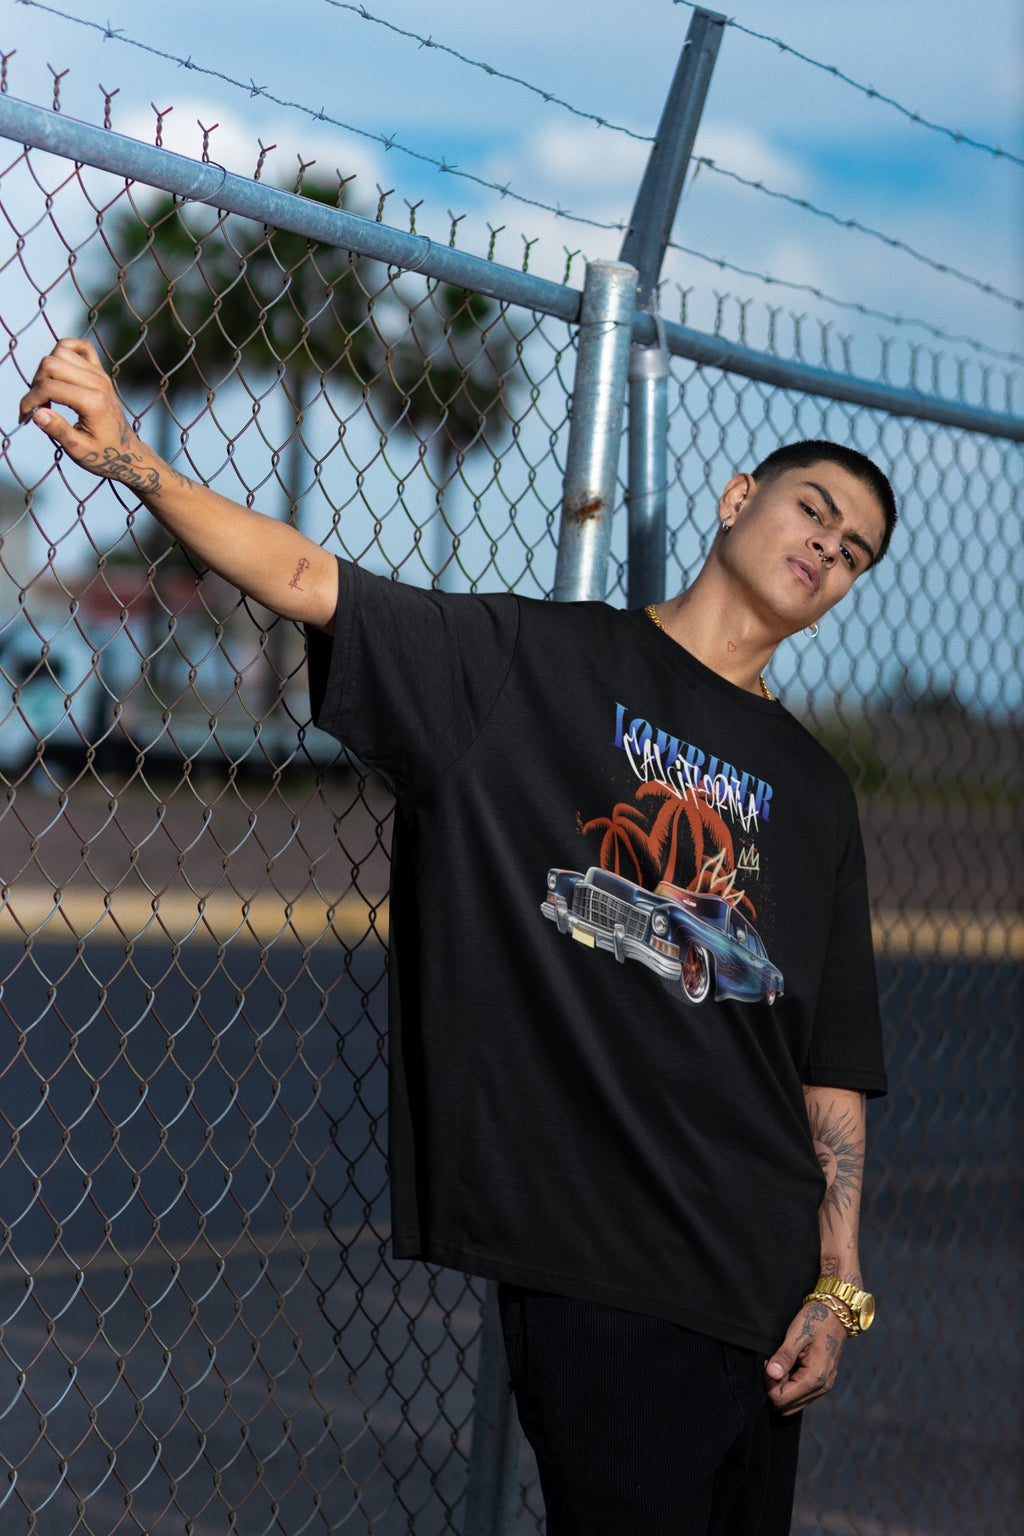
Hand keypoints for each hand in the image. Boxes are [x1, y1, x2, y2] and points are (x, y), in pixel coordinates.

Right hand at [19, 337, 160, 490]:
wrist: (127, 453)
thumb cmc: (103, 455)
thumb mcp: (79, 450)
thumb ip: (57, 430)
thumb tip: (36, 413)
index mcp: (92, 402)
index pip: (48, 387)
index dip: (29, 400)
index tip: (25, 417)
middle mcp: (97, 382)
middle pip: (50, 363)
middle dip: (35, 383)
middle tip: (39, 406)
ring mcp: (100, 374)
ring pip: (60, 350)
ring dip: (46, 368)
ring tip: (47, 392)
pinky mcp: (101, 371)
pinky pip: (81, 346)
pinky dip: (65, 350)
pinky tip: (60, 370)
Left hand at [764, 1298, 846, 1415]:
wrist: (837, 1314)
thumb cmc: (816, 1320)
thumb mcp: (797, 1334)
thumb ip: (784, 1356)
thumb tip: (770, 1374)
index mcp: (815, 1378)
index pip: (782, 1399)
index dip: (768, 1384)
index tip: (767, 1363)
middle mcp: (821, 1388)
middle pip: (786, 1407)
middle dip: (774, 1388)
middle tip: (772, 1364)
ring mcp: (823, 1387)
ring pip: (794, 1404)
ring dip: (782, 1388)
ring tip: (781, 1364)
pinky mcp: (823, 1383)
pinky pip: (801, 1395)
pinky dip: (791, 1386)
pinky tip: (789, 1367)